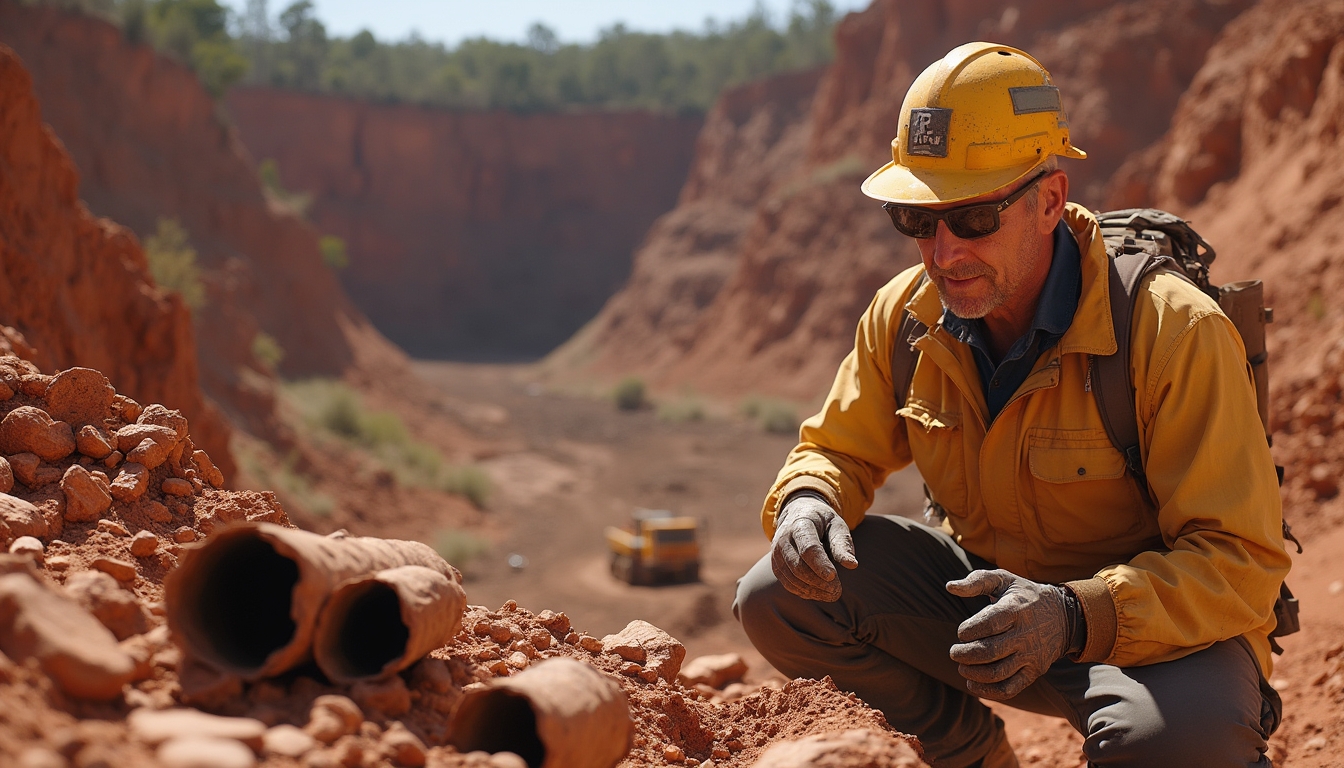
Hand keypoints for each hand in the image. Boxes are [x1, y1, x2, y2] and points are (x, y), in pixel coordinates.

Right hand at [770, 493, 857, 601]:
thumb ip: (842, 544)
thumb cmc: (822, 522)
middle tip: (838, 591)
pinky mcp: (776, 565)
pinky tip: (818, 594)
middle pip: (798, 566)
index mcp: (801, 525)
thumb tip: (852, 565)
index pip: (808, 548)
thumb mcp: (836, 525)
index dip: (820, 564)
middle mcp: (784, 539)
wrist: (798, 514)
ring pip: (792, 578)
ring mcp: (776, 553)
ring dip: (812, 590)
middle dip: (818, 582)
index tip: (833, 577)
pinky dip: (803, 592)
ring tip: (832, 595)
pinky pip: (787, 583)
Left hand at [945, 569, 1076, 700]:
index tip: (962, 632)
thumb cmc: (1023, 596)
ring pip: (997, 672)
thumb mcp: (1004, 580)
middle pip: (989, 651)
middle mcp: (1025, 634)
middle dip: (964, 654)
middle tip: (954, 652)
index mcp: (1016, 609)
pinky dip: (988, 691)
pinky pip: (1010, 688)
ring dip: (972, 672)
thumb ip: (976, 581)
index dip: (968, 630)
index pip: (989, 624)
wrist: (1063, 616)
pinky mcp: (1034, 671)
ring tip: (962, 666)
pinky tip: (972, 683)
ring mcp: (1031, 655)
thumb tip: (950, 587)